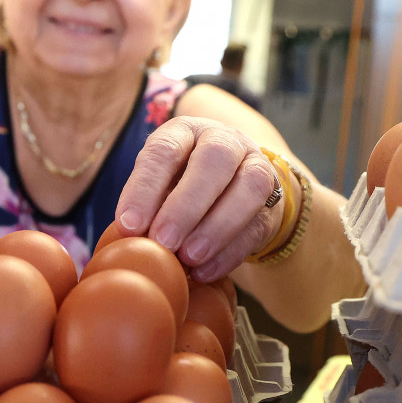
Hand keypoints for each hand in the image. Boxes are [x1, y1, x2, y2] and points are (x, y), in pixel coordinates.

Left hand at [114, 118, 284, 281]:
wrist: (231, 187)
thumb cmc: (178, 187)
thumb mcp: (157, 186)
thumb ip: (146, 208)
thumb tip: (128, 240)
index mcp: (185, 132)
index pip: (164, 150)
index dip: (145, 188)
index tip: (129, 225)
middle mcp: (224, 140)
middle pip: (214, 159)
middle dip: (185, 205)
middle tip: (163, 241)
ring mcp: (255, 165)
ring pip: (249, 186)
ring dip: (216, 227)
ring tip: (188, 258)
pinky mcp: (273, 200)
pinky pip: (258, 222)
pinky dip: (230, 251)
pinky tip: (205, 271)